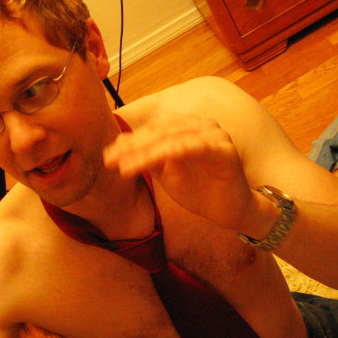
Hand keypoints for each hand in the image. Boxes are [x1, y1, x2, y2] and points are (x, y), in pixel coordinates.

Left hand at [104, 116, 256, 229]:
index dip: (129, 143)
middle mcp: (201, 125)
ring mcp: (214, 135)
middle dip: (133, 148)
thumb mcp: (166, 172)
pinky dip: (172, 153)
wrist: (232, 211)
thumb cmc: (201, 189)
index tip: (106, 157)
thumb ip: (146, 157)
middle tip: (110, 160)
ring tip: (125, 167)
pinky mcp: (224, 150)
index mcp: (187, 127)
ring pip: (173, 140)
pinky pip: (194, 148)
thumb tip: (118, 144)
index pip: (153, 131)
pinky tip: (152, 161)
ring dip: (146, 153)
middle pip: (160, 133)